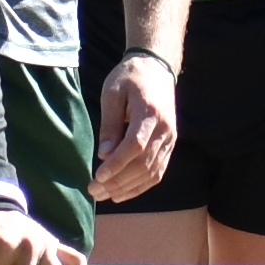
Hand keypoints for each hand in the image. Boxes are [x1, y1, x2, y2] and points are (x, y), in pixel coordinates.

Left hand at [88, 48, 174, 204]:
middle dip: (118, 181)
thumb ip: (109, 124)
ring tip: (103, 195)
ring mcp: (170, 139)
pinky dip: (140, 186)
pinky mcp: (169, 145)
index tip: (98, 176)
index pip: (135, 145)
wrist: (156, 69)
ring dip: (127, 188)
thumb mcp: (112, 93)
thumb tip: (104, 155)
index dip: (117, 164)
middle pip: (143, 163)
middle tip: (94, 190)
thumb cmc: (130, 78)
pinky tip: (121, 193)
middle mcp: (165, 129)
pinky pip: (157, 172)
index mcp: (150, 113)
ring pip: (151, 172)